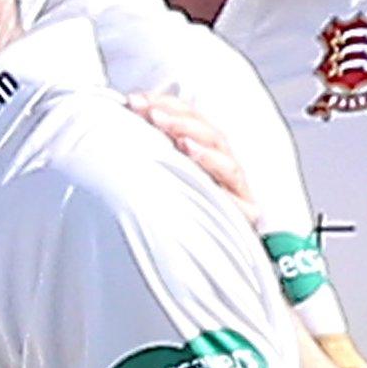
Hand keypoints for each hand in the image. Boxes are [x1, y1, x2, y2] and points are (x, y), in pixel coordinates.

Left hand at [128, 92, 261, 229]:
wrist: (196, 267)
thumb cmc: (171, 217)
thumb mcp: (155, 180)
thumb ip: (145, 150)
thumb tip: (123, 116)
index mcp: (203, 154)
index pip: (189, 120)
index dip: (166, 105)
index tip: (136, 99)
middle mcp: (221, 166)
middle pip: (206, 131)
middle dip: (177, 117)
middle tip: (148, 110)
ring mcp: (235, 187)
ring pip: (221, 152)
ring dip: (194, 135)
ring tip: (169, 128)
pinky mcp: (243, 210)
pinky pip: (232, 184)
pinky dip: (212, 164)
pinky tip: (191, 153)